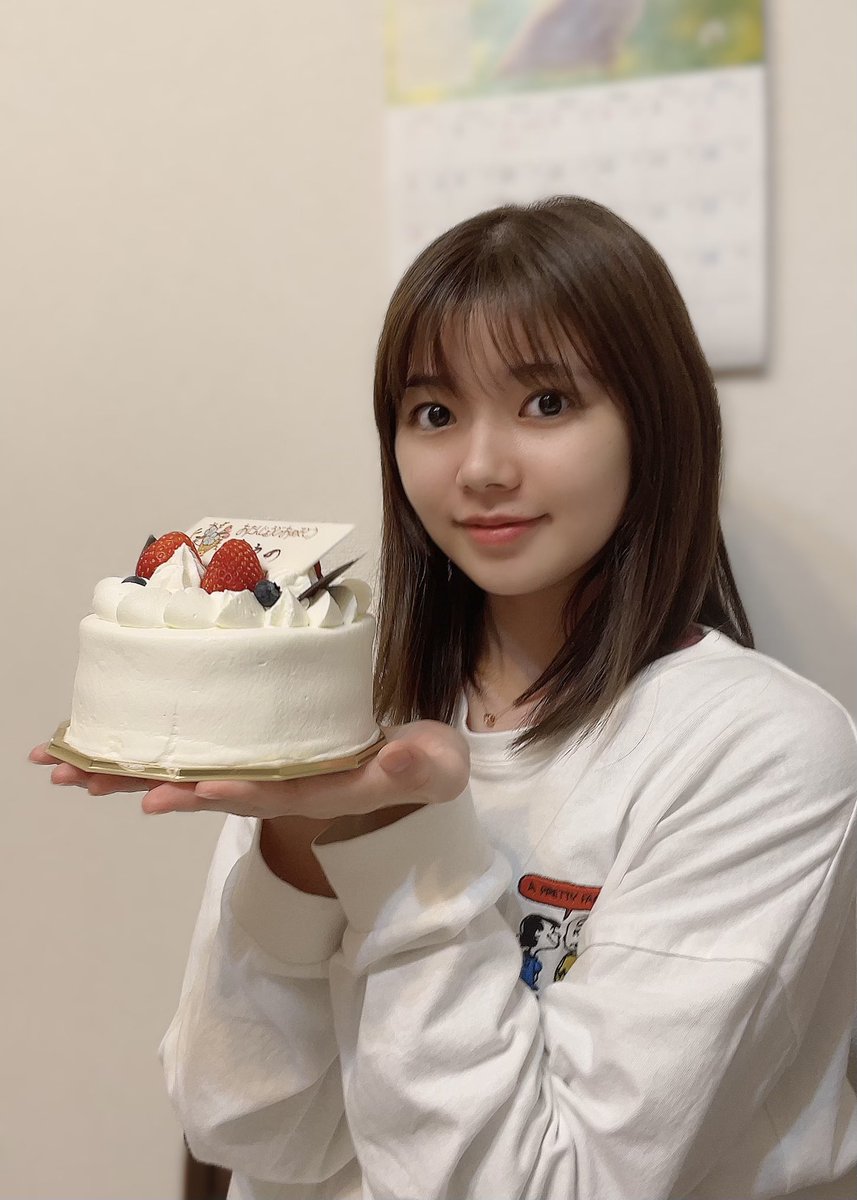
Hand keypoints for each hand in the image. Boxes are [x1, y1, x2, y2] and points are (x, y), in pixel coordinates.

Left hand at [28, 721, 469, 820]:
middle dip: (146, 785)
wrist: (417, 774)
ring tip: (68, 766)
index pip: (272, 794)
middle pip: (209, 791)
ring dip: (131, 773)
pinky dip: (156, 749)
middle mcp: (283, 789)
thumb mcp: (435, 766)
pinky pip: (201, 754)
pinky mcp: (260, 756)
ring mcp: (266, 775)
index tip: (189, 787)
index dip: (231, 791)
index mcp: (324, 790)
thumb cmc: (427, 770)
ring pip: (192, 776)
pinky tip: (115, 742)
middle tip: (81, 778)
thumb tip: (402, 757)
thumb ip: (420, 765)